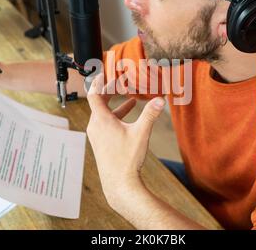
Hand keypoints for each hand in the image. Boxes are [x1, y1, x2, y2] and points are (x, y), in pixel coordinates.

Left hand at [86, 74, 165, 206]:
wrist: (119, 184)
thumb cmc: (128, 159)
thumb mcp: (141, 134)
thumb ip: (150, 115)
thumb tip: (161, 100)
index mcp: (101, 120)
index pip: (94, 94)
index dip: (98, 82)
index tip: (103, 72)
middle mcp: (95, 126)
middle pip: (99, 102)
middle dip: (111, 91)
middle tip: (121, 82)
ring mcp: (96, 135)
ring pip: (103, 113)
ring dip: (115, 104)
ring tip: (130, 98)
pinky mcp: (100, 143)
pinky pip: (105, 123)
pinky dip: (115, 116)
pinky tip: (129, 117)